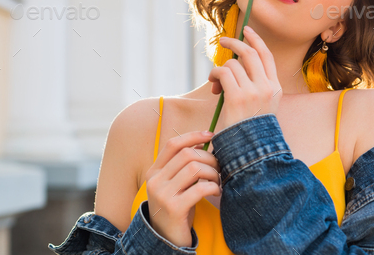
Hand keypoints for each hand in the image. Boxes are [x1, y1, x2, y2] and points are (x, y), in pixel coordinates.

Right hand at [145, 131, 220, 247]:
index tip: (211, 135)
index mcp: (154, 171)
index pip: (173, 144)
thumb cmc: (176, 207)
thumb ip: (183, 166)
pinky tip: (217, 192)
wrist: (166, 239)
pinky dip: (213, 187)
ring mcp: (163, 194)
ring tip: (217, 181)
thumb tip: (204, 143)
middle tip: (219, 167)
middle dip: (208, 157)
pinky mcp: (174, 208)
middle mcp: (155, 181)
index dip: (193, 136)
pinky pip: (200, 188)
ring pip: (195, 169)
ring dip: (212, 173)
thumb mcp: (175, 184)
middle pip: (187, 154)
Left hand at [208, 25, 281, 128]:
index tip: (246, 30)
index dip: (256, 40)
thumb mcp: (262, 106)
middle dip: (235, 43)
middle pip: (250, 53)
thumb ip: (254, 85)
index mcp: (275, 88)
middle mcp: (267, 87)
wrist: (250, 151)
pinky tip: (214, 87)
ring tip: (216, 82)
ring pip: (233, 64)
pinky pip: (223, 73)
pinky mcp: (238, 97)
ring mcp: (253, 92)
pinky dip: (215, 75)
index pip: (267, 55)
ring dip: (220, 69)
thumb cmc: (250, 130)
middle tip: (223, 41)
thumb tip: (236, 64)